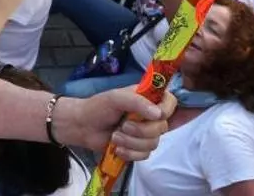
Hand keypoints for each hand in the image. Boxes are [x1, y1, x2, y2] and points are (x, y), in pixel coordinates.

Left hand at [50, 88, 175, 161]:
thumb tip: (158, 114)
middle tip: (122, 126)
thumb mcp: (116, 98)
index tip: (154, 114)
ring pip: (153, 144)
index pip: (170, 102)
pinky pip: (144, 155)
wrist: (83, 126)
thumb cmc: (98, 107)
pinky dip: (130, 153)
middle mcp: (149, 116)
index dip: (166, 110)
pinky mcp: (138, 149)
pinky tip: (117, 149)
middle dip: (141, 130)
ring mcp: (145, 133)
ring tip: (115, 136)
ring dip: (131, 142)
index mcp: (147, 99)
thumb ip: (137, 102)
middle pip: (162, 128)